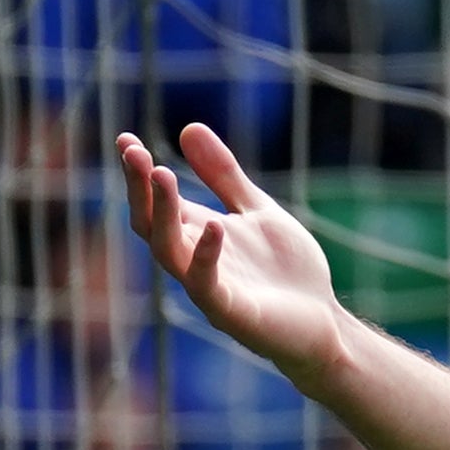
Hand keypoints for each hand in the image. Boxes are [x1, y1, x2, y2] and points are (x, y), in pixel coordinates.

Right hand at [116, 123, 351, 383]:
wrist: (325, 322)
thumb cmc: (288, 271)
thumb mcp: (257, 211)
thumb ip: (224, 176)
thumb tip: (189, 127)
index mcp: (196, 234)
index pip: (155, 202)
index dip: (138, 173)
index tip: (125, 139)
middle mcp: (192, 260)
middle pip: (150, 224)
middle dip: (140, 189)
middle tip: (135, 153)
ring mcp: (208, 288)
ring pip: (169, 252)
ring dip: (163, 214)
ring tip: (163, 175)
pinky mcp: (231, 313)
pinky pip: (207, 286)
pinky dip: (207, 256)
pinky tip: (214, 225)